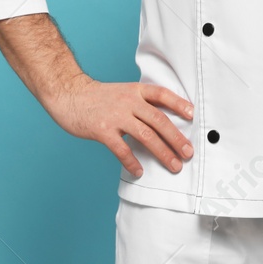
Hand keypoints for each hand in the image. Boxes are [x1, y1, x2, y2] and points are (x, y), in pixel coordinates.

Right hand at [44, 73, 194, 178]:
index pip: (162, 95)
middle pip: (159, 120)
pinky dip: (133, 162)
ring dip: (162, 153)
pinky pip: (122, 150)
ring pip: (146, 136)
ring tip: (174, 165)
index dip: (179, 104)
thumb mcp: (122, 92)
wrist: (69, 94)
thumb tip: (162, 122)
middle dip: (176, 138)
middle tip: (188, 153)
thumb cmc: (98, 97)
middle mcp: (129, 102)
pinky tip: (140, 172)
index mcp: (135, 91)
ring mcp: (116, 116)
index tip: (193, 115)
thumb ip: (140, 103)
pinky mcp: (103, 131)